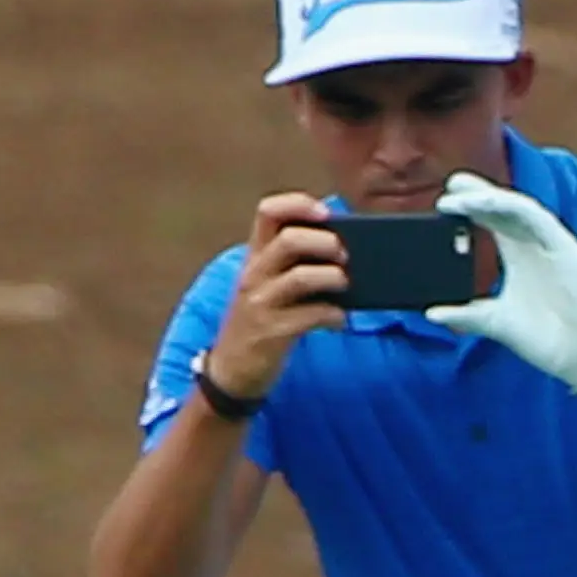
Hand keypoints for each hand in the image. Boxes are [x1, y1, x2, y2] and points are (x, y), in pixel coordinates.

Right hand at [204, 194, 348, 401]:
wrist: (231, 371)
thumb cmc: (261, 321)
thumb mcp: (265, 286)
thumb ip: (292, 264)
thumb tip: (341, 250)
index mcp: (254, 257)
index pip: (268, 212)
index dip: (298, 205)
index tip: (326, 212)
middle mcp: (254, 275)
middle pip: (289, 240)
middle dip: (324, 242)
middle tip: (344, 253)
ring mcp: (261, 304)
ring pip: (300, 277)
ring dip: (333, 277)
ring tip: (345, 284)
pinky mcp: (272, 333)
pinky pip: (310, 316)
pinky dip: (333, 315)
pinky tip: (340, 320)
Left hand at [424, 171, 576, 395]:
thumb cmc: (547, 339)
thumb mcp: (496, 323)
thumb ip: (467, 315)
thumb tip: (430, 313)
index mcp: (517, 256)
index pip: (491, 222)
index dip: (469, 208)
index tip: (443, 204)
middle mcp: (532, 245)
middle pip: (502, 208)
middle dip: (477, 194)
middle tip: (451, 185)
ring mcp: (550, 244)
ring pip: (517, 208)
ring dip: (489, 198)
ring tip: (461, 196)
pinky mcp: (565, 249)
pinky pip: (538, 218)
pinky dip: (513, 208)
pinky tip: (491, 205)